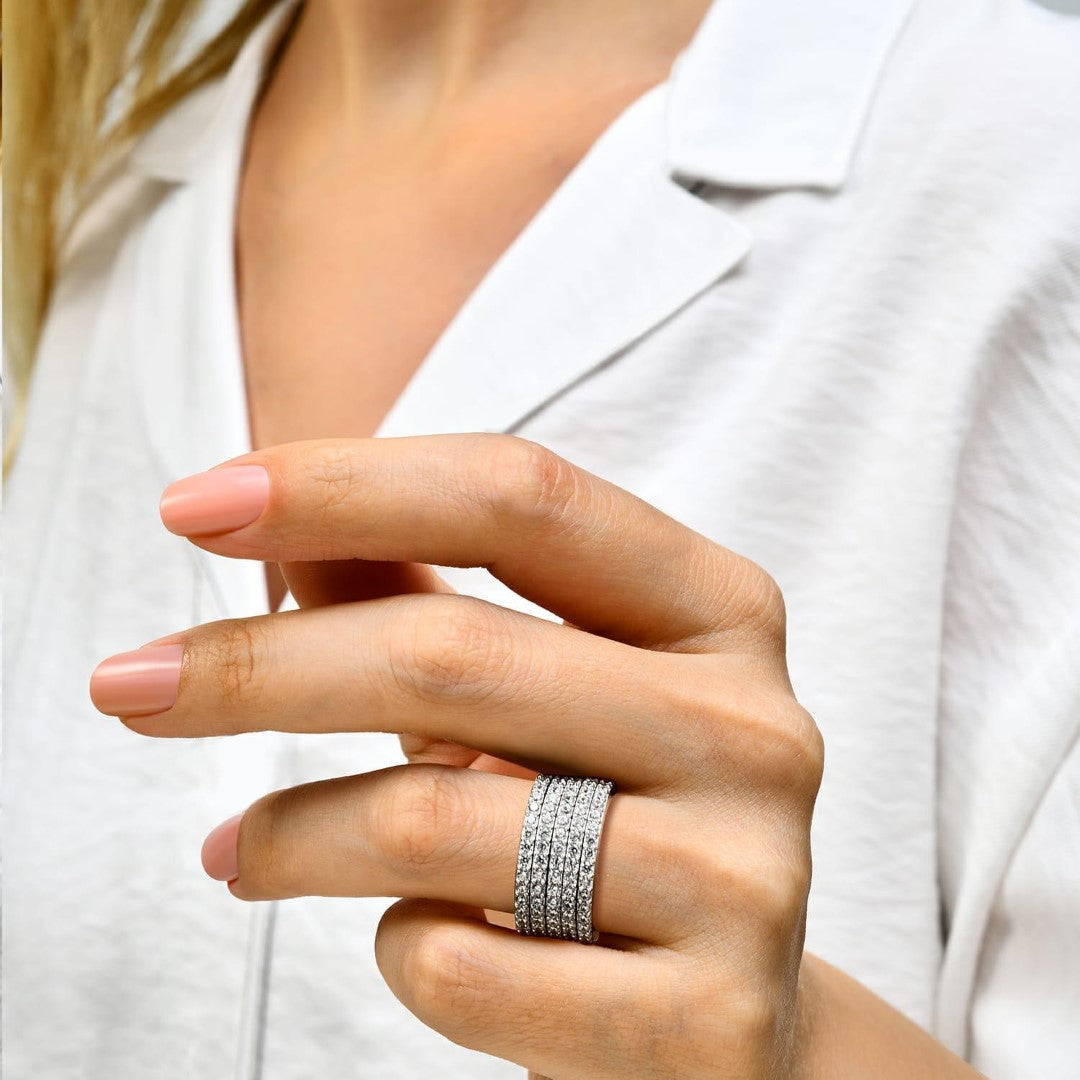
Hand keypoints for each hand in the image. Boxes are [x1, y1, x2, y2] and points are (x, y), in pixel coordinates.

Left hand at [90, 433, 830, 1076]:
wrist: (724, 1012)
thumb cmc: (607, 814)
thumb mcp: (536, 687)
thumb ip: (421, 593)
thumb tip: (275, 521)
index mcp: (719, 611)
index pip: (522, 498)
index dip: (346, 484)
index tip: (194, 506)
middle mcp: (754, 727)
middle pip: (454, 653)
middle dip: (258, 668)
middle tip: (129, 684)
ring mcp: (747, 878)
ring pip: (437, 819)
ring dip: (295, 833)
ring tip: (240, 850)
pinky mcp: (709, 1022)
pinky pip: (464, 966)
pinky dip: (398, 947)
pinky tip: (411, 941)